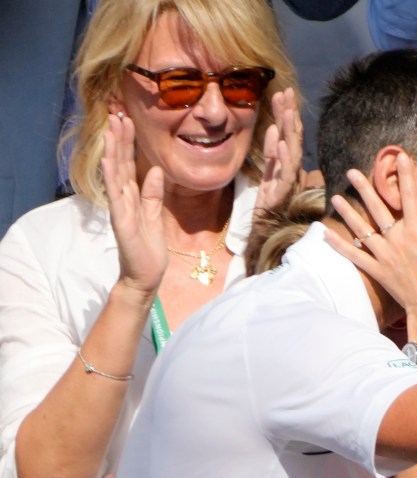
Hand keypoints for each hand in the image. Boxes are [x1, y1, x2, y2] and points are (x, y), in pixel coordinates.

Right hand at [101, 114, 165, 297]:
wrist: (145, 276)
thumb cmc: (149, 249)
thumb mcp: (155, 215)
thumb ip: (154, 194)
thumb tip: (157, 170)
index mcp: (133, 198)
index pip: (130, 165)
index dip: (129, 144)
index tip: (129, 121)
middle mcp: (123, 200)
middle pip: (121, 164)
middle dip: (120, 139)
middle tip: (118, 113)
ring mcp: (120, 209)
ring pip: (116, 174)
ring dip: (113, 150)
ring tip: (112, 128)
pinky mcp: (121, 221)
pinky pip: (117, 195)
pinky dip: (113, 177)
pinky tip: (111, 160)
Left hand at [255, 88, 302, 211]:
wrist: (264, 226)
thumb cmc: (267, 199)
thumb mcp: (267, 169)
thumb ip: (271, 150)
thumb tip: (275, 127)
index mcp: (286, 160)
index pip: (288, 132)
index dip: (286, 112)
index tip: (283, 91)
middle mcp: (291, 167)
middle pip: (293, 137)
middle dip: (290, 115)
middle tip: (287, 93)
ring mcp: (288, 179)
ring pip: (292, 151)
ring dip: (290, 131)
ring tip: (286, 112)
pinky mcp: (282, 192)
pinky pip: (285, 173)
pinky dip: (284, 156)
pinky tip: (281, 142)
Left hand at [325, 152, 416, 347]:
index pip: (410, 197)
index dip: (406, 175)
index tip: (401, 158)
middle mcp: (397, 240)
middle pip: (378, 208)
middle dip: (365, 188)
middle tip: (352, 172)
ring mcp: (384, 255)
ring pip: (361, 229)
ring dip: (347, 213)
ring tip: (336, 197)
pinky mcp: (376, 270)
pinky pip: (354, 256)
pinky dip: (339, 245)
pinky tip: (326, 233)